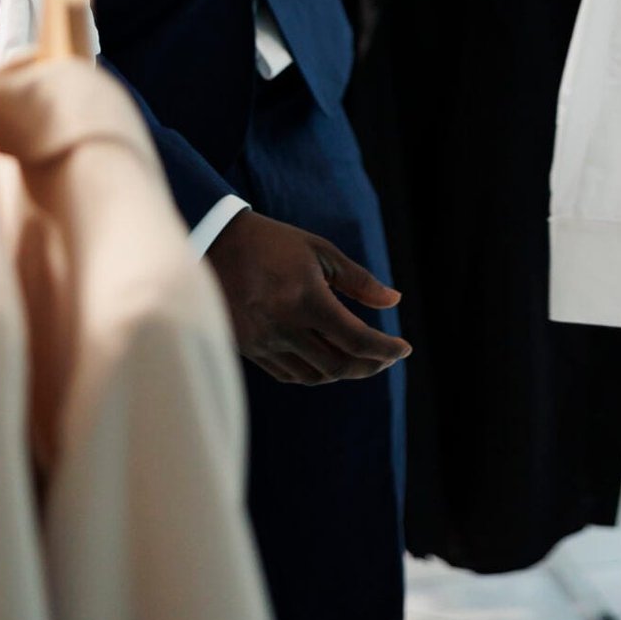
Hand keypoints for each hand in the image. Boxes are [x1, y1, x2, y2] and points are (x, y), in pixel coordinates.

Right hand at [206, 210, 411, 384]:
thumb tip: (394, 302)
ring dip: (343, 372)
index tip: (405, 349)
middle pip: (338, 365)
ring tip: (361, 358)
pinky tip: (327, 360)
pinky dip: (315, 374)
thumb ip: (359, 280)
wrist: (215, 243)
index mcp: (305, 298)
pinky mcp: (248, 349)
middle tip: (387, 357)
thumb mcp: (320, 251)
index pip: (356, 339)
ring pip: (314, 376)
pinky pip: (289, 375)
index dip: (385, 349)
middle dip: (370, 365)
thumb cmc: (274, 242)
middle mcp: (283, 327)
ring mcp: (263, 342)